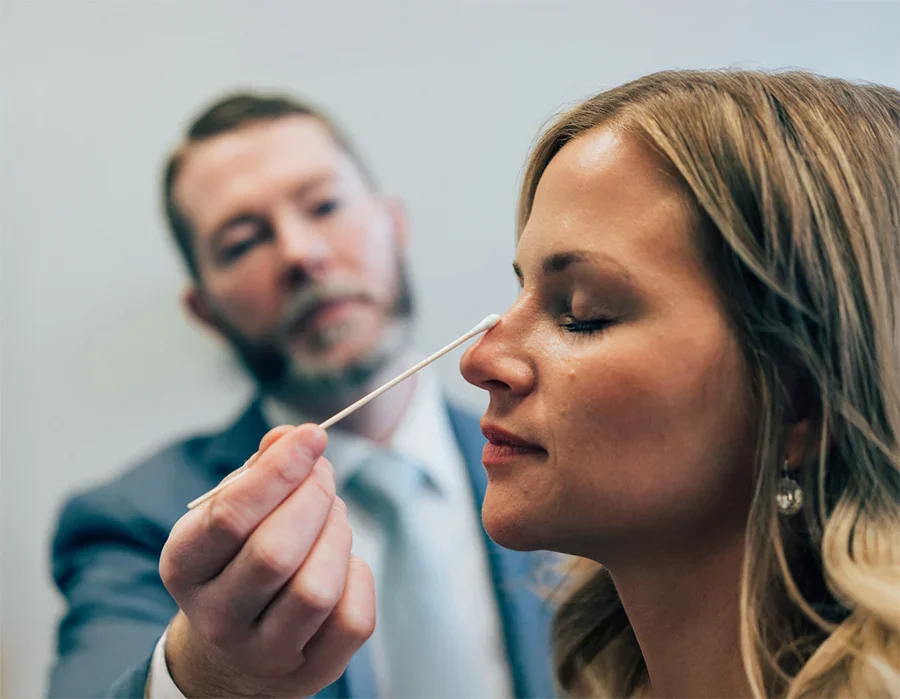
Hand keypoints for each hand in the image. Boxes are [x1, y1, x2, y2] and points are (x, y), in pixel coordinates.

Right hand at [159, 424, 375, 697]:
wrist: (233, 654)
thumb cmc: (237, 563)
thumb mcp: (230, 515)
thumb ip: (259, 470)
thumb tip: (290, 437)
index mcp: (185, 568)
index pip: (229, 518)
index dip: (278, 470)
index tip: (312, 435)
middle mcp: (218, 617)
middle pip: (276, 552)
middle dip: (314, 498)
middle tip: (323, 475)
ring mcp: (265, 652)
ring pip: (316, 589)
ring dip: (337, 535)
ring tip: (333, 516)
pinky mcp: (312, 671)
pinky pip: (352, 618)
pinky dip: (359, 575)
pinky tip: (342, 563)